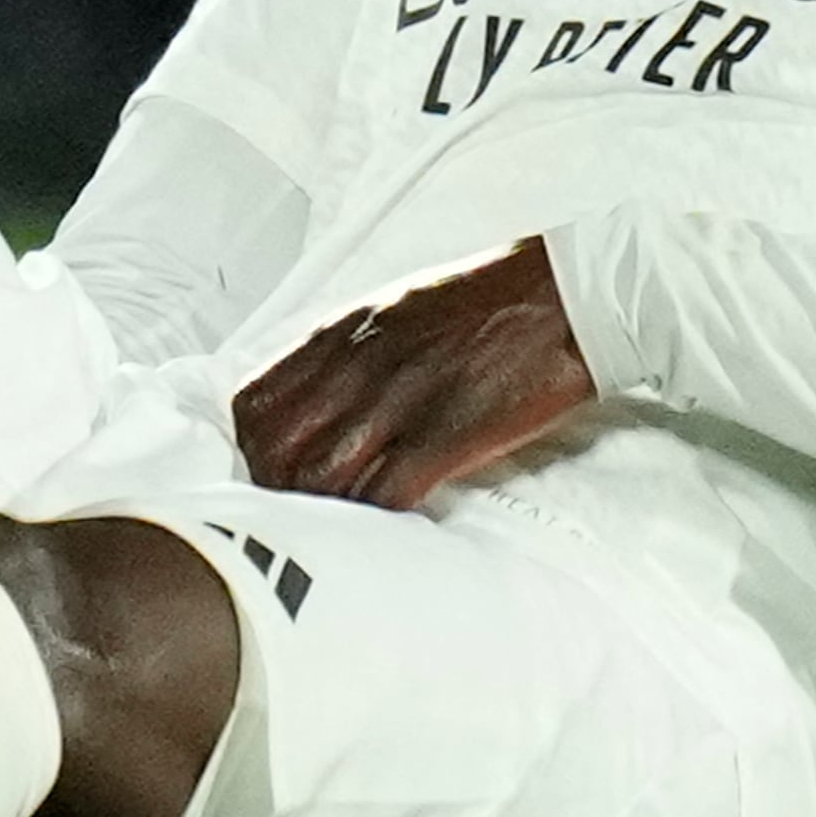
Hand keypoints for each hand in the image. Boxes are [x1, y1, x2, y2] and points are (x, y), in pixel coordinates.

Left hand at [232, 238, 595, 511]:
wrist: (562, 297)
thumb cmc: (484, 300)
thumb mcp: (393, 306)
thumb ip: (346, 348)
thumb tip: (311, 393)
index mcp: (341, 331)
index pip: (254, 404)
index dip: (253, 446)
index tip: (269, 467)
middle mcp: (357, 367)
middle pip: (273, 450)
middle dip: (275, 487)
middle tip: (297, 506)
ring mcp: (398, 404)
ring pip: (316, 480)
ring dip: (320, 508)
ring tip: (338, 519)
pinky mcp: (443, 439)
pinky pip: (382, 495)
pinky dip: (374, 515)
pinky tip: (383, 517)